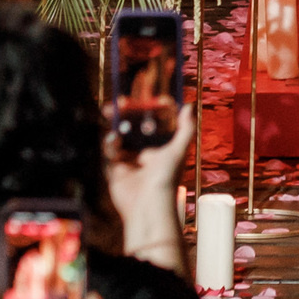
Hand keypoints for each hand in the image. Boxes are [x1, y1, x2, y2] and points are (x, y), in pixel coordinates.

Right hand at [106, 98, 194, 272]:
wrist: (148, 205)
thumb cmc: (167, 178)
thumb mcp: (179, 150)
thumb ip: (186, 129)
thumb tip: (189, 106)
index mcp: (161, 145)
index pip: (153, 121)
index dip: (148, 108)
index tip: (144, 93)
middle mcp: (145, 151)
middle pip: (133, 125)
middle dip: (127, 112)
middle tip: (122, 100)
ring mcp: (130, 159)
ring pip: (120, 135)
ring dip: (115, 123)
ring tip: (112, 112)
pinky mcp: (115, 169)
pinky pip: (109, 151)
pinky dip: (109, 143)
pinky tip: (113, 139)